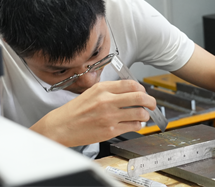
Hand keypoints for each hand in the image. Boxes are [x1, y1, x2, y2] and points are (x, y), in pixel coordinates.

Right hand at [30, 80, 156, 146]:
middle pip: (140, 97)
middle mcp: (107, 100)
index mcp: (102, 88)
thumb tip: (130, 91)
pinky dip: (138, 125)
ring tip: (143, 115)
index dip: (142, 88)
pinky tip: (134, 123)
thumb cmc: (75, 110)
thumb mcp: (91, 93)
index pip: (131, 84)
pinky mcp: (111, 130)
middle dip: (151, 101)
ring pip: (139, 113)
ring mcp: (110, 116)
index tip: (144, 92)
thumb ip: (110, 91)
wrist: (63, 126)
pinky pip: (133, 126)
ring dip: (145, 115)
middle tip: (152, 103)